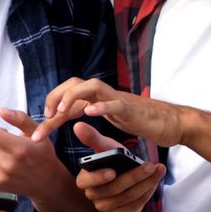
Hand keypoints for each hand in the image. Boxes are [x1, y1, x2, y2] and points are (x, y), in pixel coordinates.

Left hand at [0, 107, 71, 204]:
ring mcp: (0, 177)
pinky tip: (0, 160)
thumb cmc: (42, 153)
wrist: (47, 184)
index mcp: (19, 149)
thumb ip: (20, 119)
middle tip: (3, 136)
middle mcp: (8, 164)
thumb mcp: (38, 132)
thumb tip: (1, 111)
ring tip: (2, 148)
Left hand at [31, 77, 186, 146]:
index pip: (68, 96)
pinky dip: (102, 106)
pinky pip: (116, 104)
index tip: (39, 127)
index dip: (51, 107)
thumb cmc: (138, 121)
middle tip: (47, 115)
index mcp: (96, 98)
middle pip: (74, 84)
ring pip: (92, 86)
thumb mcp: (108, 121)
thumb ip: (88, 117)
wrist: (171, 123)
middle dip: (56, 97)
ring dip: (72, 96)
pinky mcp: (132, 109)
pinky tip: (89, 112)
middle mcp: (105, 94)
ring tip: (60, 112)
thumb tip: (65, 120)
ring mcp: (118, 99)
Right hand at [73, 121, 164, 211]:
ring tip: (158, 170)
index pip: (87, 181)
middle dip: (133, 176)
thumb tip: (78, 125)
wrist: (127, 174)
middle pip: (113, 189)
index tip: (112, 171)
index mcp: (84, 180)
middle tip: (149, 165)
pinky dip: (147, 193)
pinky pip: (135, 206)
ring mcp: (106, 207)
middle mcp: (93, 196)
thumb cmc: (114, 160)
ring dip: (145, 183)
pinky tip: (155, 181)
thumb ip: (92, 137)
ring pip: (127, 197)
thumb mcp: (105, 147)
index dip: (98, 177)